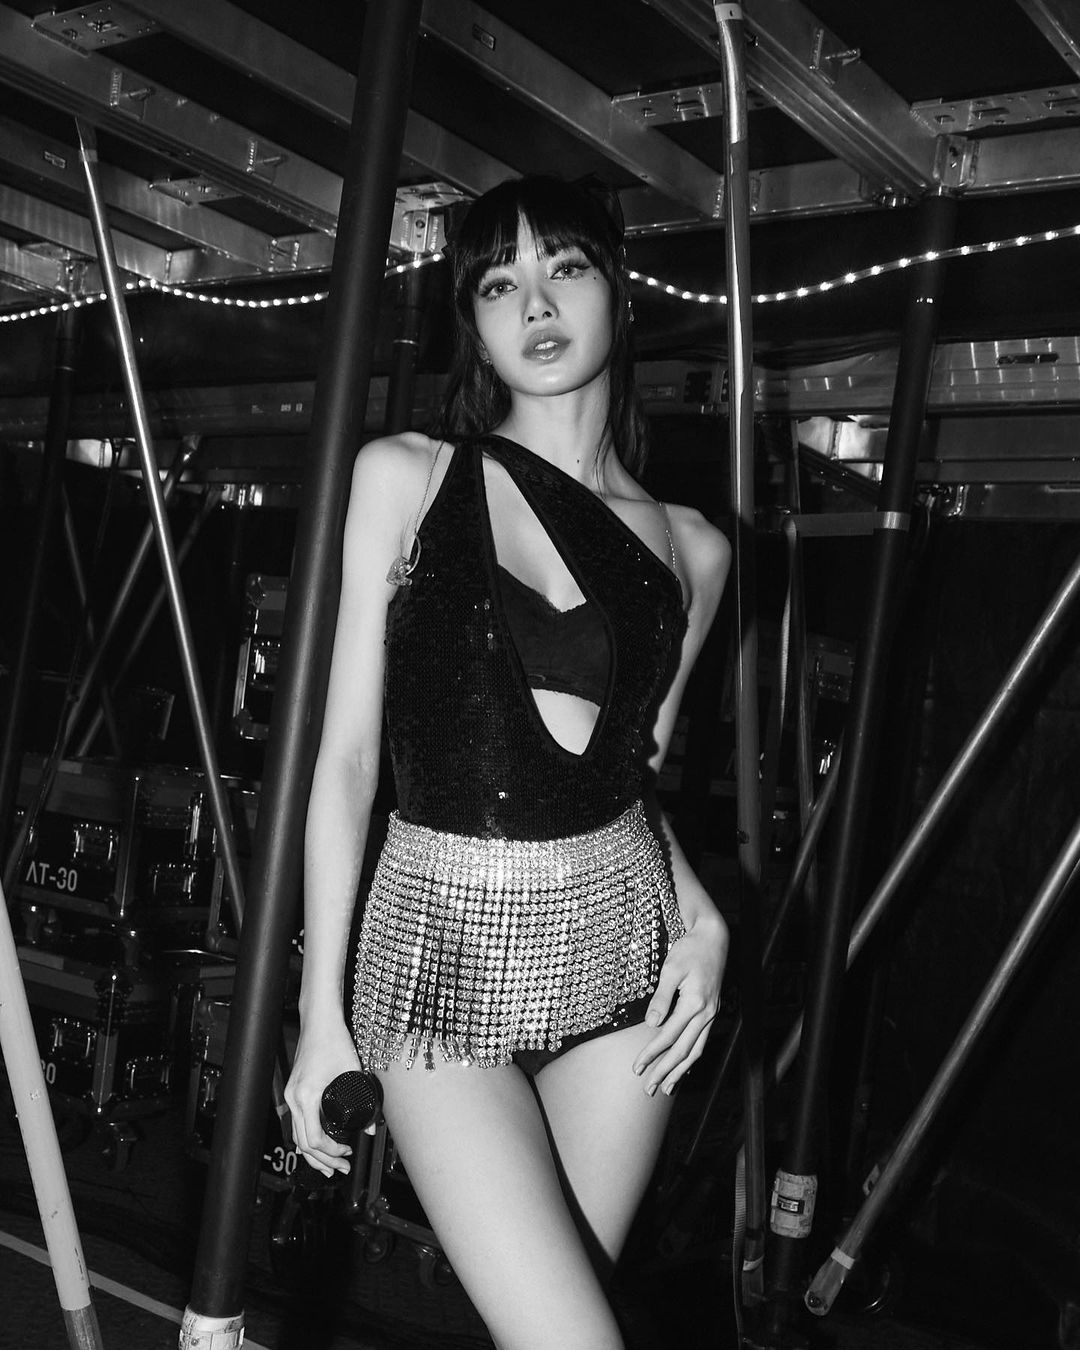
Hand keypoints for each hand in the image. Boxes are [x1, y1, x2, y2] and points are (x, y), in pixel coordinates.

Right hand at [284, 1016, 363, 1176]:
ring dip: (312, 1154)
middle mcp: (294, 1098)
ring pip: (297, 1135)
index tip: (347, 1152)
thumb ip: (365, 1100)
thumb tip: (372, 1128)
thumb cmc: (335, 1041)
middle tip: (341, 1169)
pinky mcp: (294, 1091)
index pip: (314, 1139)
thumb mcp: (354, 1071)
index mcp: (307, 1095)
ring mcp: (291, 1095)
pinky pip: (297, 1123)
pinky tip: (317, 1146)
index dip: (331, 1152)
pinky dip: (306, 1139)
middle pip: (302, 1144)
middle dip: (322, 1161)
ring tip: (329, 1167)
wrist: (319, 1021)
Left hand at [632, 910, 728, 1096]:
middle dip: (664, 1071)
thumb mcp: (670, 969)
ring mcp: (712, 1014)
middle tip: (648, 1089)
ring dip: (680, 1071)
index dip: (651, 1053)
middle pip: (684, 1051)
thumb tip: (652, 1025)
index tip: (636, 1067)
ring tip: (666, 1088)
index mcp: (695, 1003)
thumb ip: (661, 998)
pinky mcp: (712, 1011)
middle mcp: (706, 1013)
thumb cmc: (689, 950)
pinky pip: (702, 1041)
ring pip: (696, 1050)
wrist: (714, 938)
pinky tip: (683, 1067)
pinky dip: (692, 1058)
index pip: (668, 1036)